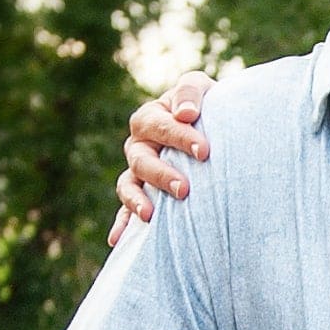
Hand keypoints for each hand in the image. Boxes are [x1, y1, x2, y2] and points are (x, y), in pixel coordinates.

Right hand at [112, 72, 214, 242]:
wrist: (212, 129)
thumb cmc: (207, 107)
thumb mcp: (201, 88)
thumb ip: (190, 93)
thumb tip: (186, 114)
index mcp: (150, 118)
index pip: (160, 126)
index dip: (180, 138)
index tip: (205, 152)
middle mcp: (139, 145)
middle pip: (141, 159)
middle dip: (161, 174)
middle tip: (184, 189)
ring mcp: (137, 172)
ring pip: (128, 185)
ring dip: (137, 200)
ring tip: (150, 215)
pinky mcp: (141, 195)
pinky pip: (125, 211)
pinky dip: (121, 225)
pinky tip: (117, 241)